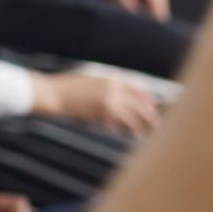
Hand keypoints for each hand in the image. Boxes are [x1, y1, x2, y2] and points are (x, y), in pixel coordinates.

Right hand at [32, 73, 162, 135]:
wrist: (55, 93)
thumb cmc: (69, 88)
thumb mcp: (91, 82)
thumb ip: (107, 88)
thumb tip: (120, 99)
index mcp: (112, 78)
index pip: (138, 88)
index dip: (147, 99)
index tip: (153, 107)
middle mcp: (114, 87)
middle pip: (140, 102)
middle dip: (150, 113)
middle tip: (157, 123)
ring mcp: (110, 99)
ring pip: (134, 113)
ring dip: (143, 123)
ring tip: (148, 132)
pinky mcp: (103, 111)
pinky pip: (121, 121)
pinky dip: (128, 128)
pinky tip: (133, 133)